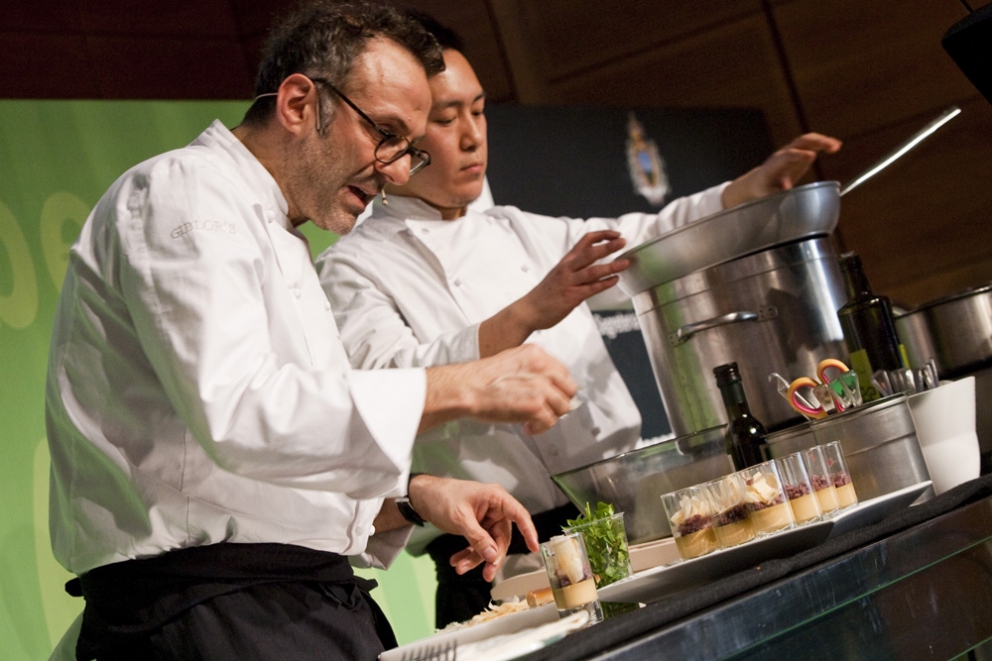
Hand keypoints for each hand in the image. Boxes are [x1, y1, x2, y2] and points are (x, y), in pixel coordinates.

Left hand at [408, 475, 538, 581]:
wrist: (423, 497)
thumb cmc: (443, 497)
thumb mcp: (461, 519)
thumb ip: (478, 538)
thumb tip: (492, 555)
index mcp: (496, 498)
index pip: (519, 515)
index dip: (529, 531)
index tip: (534, 548)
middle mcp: (494, 509)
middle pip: (502, 538)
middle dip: (491, 557)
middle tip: (486, 574)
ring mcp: (485, 519)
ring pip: (489, 545)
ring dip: (476, 559)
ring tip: (460, 568)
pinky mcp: (476, 528)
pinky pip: (478, 545)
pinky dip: (468, 554)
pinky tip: (457, 562)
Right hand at [421, 344, 576, 434]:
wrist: (467, 388)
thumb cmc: (482, 378)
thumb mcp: (512, 362)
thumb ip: (532, 370)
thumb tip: (545, 385)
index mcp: (536, 354)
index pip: (563, 373)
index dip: (558, 388)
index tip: (551, 396)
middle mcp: (542, 368)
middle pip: (569, 389)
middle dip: (559, 403)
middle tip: (547, 410)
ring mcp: (540, 387)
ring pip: (562, 407)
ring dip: (550, 417)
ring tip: (534, 421)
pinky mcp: (535, 405)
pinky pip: (550, 422)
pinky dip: (540, 429)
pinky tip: (527, 428)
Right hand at [519, 230, 628, 330]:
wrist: (528, 310)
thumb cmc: (545, 294)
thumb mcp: (558, 274)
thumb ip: (575, 268)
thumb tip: (593, 265)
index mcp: (566, 261)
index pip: (585, 240)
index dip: (602, 235)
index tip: (616, 234)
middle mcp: (567, 269)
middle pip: (590, 252)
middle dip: (608, 246)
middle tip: (624, 241)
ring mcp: (569, 282)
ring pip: (593, 271)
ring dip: (611, 266)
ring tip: (626, 263)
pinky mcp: (571, 297)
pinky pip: (591, 289)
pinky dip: (604, 284)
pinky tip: (615, 280)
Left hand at [721, 133, 841, 208]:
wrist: (760, 180)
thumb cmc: (764, 189)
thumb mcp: (767, 194)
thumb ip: (776, 192)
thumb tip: (786, 188)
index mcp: (774, 164)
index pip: (786, 156)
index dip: (798, 155)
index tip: (811, 156)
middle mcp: (783, 154)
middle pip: (799, 143)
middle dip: (814, 142)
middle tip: (829, 146)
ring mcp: (792, 151)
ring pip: (807, 140)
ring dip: (822, 141)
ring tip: (836, 146)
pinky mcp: (800, 153)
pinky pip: (812, 144)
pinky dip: (824, 143)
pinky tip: (836, 146)